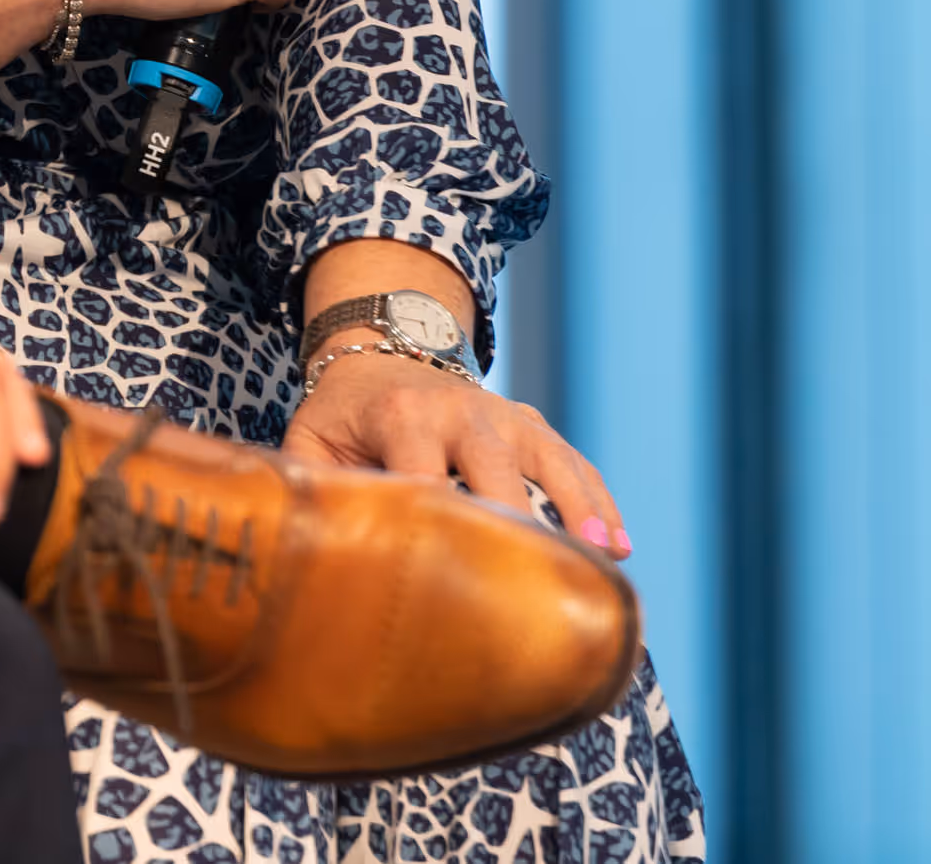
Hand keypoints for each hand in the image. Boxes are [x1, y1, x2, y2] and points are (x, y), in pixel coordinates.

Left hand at [283, 352, 631, 557]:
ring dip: (578, 509)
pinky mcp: (531, 425)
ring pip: (550, 461)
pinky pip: (572, 463)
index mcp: (401, 414)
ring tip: (603, 557)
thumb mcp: (312, 439)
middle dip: (515, 519)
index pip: (422, 471)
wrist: (381, 352)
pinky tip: (618, 547)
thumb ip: (312, 483)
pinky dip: (597, 501)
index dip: (438, 518)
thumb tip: (315, 541)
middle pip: (496, 467)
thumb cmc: (343, 415)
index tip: (452, 569)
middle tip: (534, 578)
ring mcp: (504, 415)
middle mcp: (461, 409)